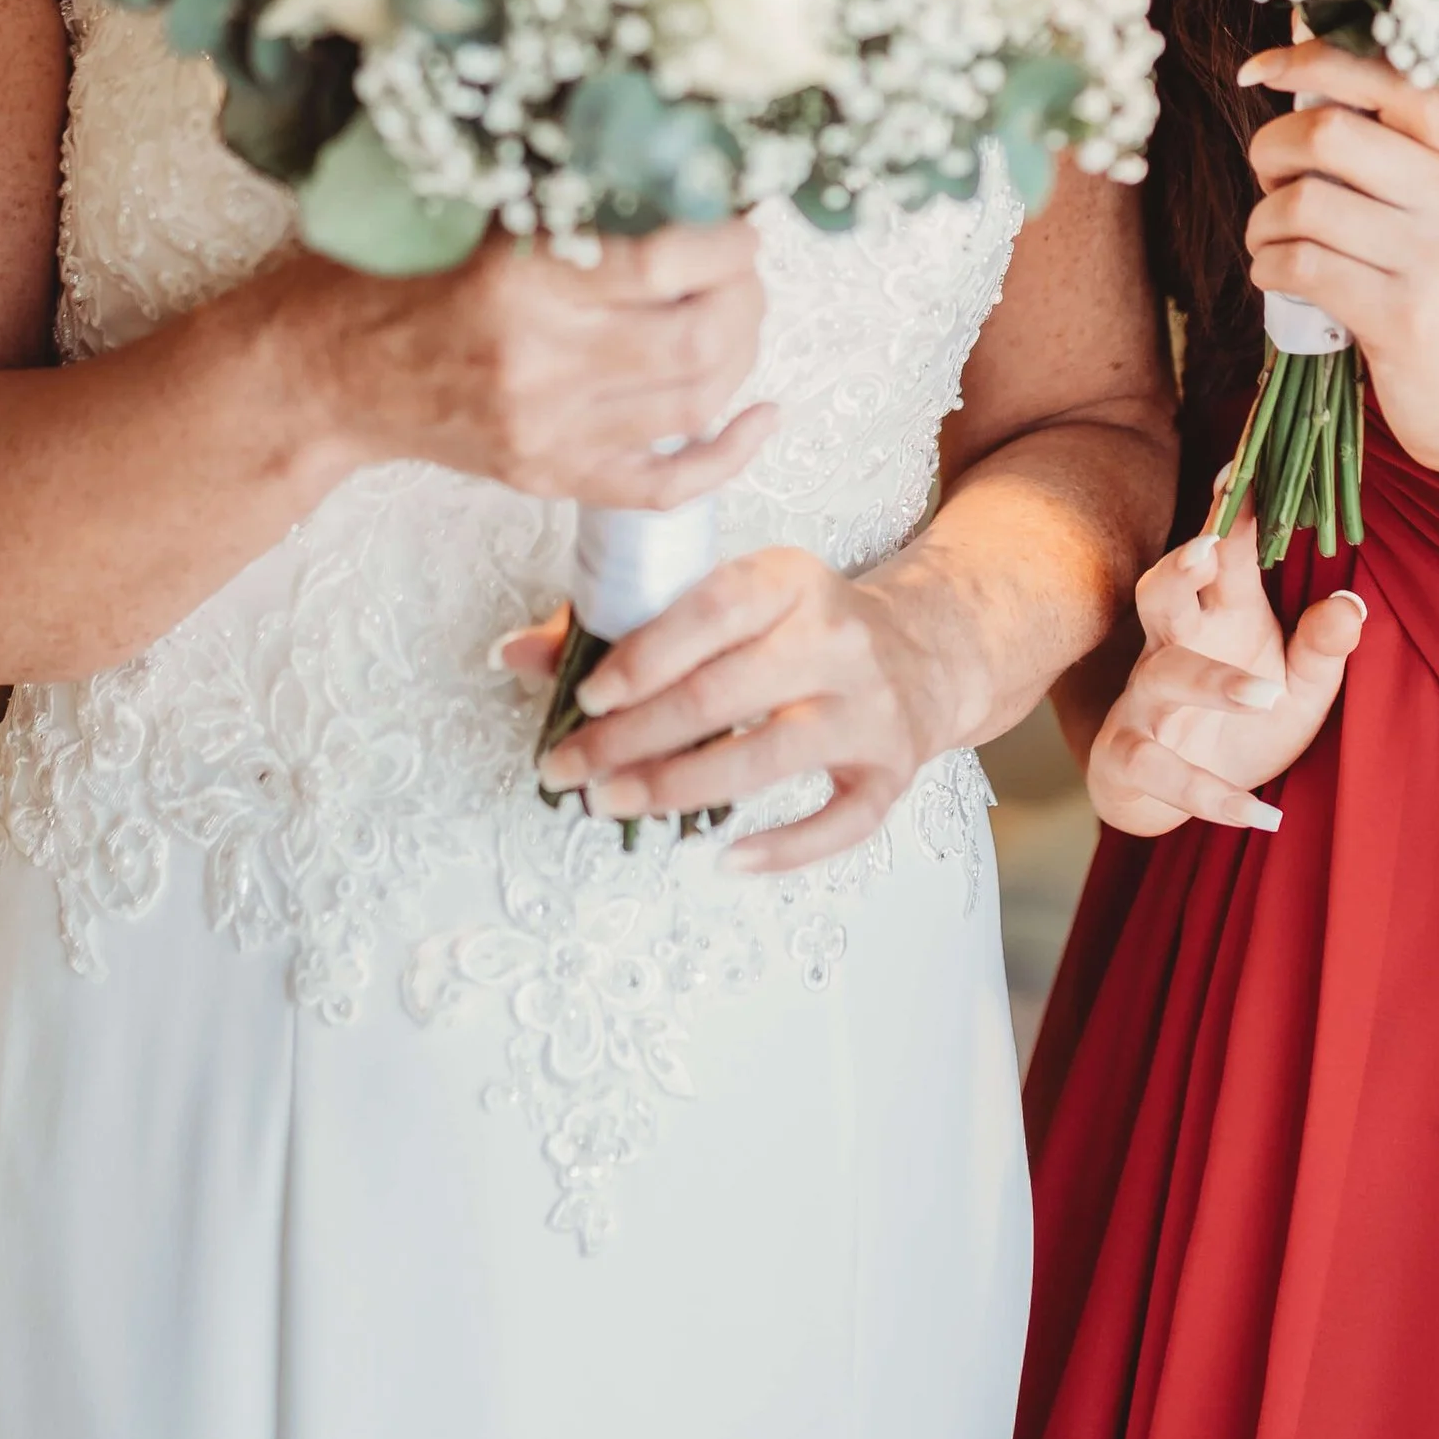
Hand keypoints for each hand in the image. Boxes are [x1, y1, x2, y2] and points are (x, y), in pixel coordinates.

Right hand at [290, 217, 773, 509]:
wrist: (322, 372)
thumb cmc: (391, 276)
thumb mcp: (472, 212)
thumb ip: (565, 195)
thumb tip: (675, 167)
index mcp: (518, 280)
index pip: (666, 260)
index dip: (725, 238)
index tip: (734, 217)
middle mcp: (538, 361)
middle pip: (698, 338)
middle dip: (745, 294)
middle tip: (742, 265)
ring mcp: (546, 430)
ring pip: (695, 403)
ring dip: (741, 355)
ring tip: (738, 315)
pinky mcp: (547, 475)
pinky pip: (664, 484)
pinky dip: (727, 454)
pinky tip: (760, 415)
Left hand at [513, 546, 937, 866]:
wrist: (924, 650)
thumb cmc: (801, 627)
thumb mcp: (730, 601)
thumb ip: (624, 622)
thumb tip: (515, 655)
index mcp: (791, 580)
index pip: (712, 610)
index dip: (644, 657)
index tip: (586, 698)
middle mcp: (837, 639)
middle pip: (724, 694)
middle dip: (632, 738)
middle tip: (568, 770)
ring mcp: (869, 708)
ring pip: (767, 757)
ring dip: (676, 788)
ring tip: (609, 804)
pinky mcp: (892, 769)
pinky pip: (840, 823)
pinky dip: (782, 849)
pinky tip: (721, 858)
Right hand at [1087, 512, 1364, 835]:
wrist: (1173, 797)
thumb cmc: (1243, 723)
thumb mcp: (1300, 687)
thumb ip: (1324, 648)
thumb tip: (1353, 603)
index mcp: (1220, 617)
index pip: (1223, 554)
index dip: (1229, 511)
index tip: (1244, 464)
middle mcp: (1174, 648)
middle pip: (1161, 593)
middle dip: (1178, 567)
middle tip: (1205, 548)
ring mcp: (1145, 702)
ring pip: (1162, 677)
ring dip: (1213, 683)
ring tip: (1268, 695)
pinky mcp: (1128, 757)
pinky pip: (1159, 768)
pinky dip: (1209, 793)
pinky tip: (1260, 814)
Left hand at [1241, 41, 1438, 474]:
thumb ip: (1386, 135)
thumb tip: (1295, 51)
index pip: (1388, 73)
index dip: (1309, 59)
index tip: (1258, 70)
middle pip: (1328, 133)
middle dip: (1271, 149)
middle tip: (1271, 179)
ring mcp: (1434, 257)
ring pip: (1303, 203)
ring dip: (1262, 221)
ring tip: (1273, 239)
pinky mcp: (1401, 317)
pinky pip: (1298, 266)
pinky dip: (1267, 266)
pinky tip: (1280, 274)